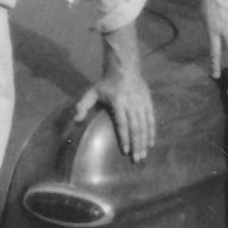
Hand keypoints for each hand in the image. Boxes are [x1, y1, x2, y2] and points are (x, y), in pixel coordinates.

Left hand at [74, 26, 154, 161]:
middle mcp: (132, 104)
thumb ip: (84, 105)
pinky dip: (151, 132)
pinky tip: (151, 143)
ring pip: (145, 126)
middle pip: (136, 128)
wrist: (125, 68)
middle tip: (137, 159)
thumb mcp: (93, 91)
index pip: (123, 123)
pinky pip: (151, 120)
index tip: (126, 151)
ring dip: (145, 142)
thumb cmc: (107, 83)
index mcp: (119, 102)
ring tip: (144, 155)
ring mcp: (142, 104)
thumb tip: (76, 119)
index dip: (125, 138)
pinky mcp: (148, 103)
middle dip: (137, 145)